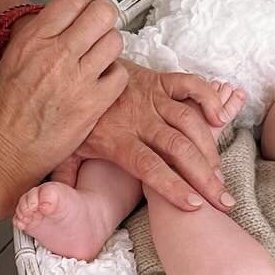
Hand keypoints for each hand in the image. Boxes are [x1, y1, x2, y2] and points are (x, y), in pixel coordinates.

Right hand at [0, 0, 126, 213]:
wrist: (4, 152)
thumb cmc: (4, 110)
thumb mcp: (13, 59)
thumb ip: (42, 36)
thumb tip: (66, 19)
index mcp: (33, 39)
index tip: (87, 7)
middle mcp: (57, 54)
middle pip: (102, 13)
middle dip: (104, 18)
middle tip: (99, 31)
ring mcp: (77, 79)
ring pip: (115, 41)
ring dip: (110, 47)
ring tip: (99, 59)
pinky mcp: (93, 104)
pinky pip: (120, 75)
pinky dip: (114, 77)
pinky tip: (101, 83)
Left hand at [71, 63, 246, 211]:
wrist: (74, 68)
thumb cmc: (77, 115)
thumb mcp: (65, 147)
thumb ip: (64, 175)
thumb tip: (52, 203)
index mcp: (117, 139)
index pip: (150, 167)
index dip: (174, 186)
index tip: (195, 206)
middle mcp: (138, 119)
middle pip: (178, 149)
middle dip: (204, 177)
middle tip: (223, 200)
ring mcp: (151, 98)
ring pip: (189, 122)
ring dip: (210, 148)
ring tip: (221, 175)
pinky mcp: (159, 80)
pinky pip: (189, 84)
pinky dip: (207, 98)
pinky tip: (220, 118)